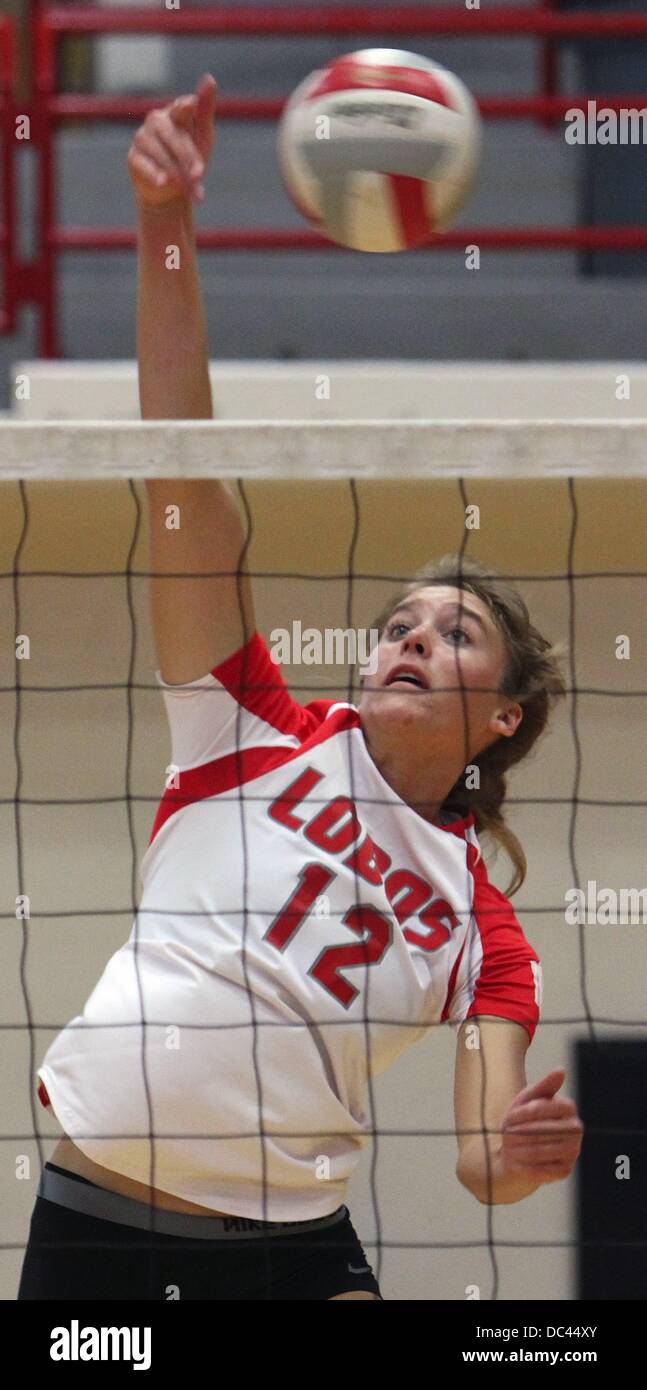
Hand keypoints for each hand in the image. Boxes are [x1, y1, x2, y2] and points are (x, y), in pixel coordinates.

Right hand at [127, 72, 216, 207]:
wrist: (171, 189)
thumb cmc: (189, 158)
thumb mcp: (202, 134)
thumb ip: (205, 109)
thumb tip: (209, 77)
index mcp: (176, 113)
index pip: (182, 108)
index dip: (186, 108)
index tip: (190, 105)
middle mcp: (157, 121)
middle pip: (172, 135)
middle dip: (187, 156)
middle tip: (199, 174)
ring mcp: (142, 138)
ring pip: (160, 152)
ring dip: (176, 171)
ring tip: (189, 187)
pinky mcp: (133, 157)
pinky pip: (144, 165)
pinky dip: (155, 174)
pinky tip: (164, 182)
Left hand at [500, 1067, 583, 1185]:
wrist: (522, 1150)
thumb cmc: (525, 1120)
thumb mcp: (528, 1100)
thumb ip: (543, 1086)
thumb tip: (561, 1070)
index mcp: (569, 1107)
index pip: (541, 1108)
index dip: (521, 1113)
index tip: (508, 1118)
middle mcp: (575, 1129)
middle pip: (540, 1130)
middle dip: (518, 1133)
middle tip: (505, 1134)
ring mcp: (573, 1151)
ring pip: (539, 1150)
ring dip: (518, 1149)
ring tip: (507, 1147)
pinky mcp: (565, 1170)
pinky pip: (541, 1170)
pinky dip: (524, 1166)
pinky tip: (515, 1162)